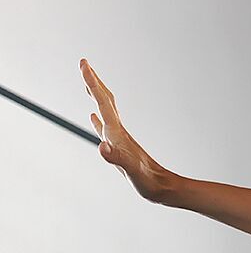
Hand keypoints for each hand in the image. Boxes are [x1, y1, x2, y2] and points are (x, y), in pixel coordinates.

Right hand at [80, 58, 170, 202]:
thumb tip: (101, 147)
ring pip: (106, 111)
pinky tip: (93, 117)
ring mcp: (120, 139)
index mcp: (118, 134)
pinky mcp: (120, 148)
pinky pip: (106, 128)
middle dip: (94, 82)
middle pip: (105, 101)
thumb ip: (116, 158)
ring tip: (88, 84)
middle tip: (84, 63)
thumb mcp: (132, 171)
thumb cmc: (149, 182)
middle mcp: (119, 132)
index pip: (103, 103)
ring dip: (96, 95)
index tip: (84, 64)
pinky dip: (97, 119)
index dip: (92, 83)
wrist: (165, 189)